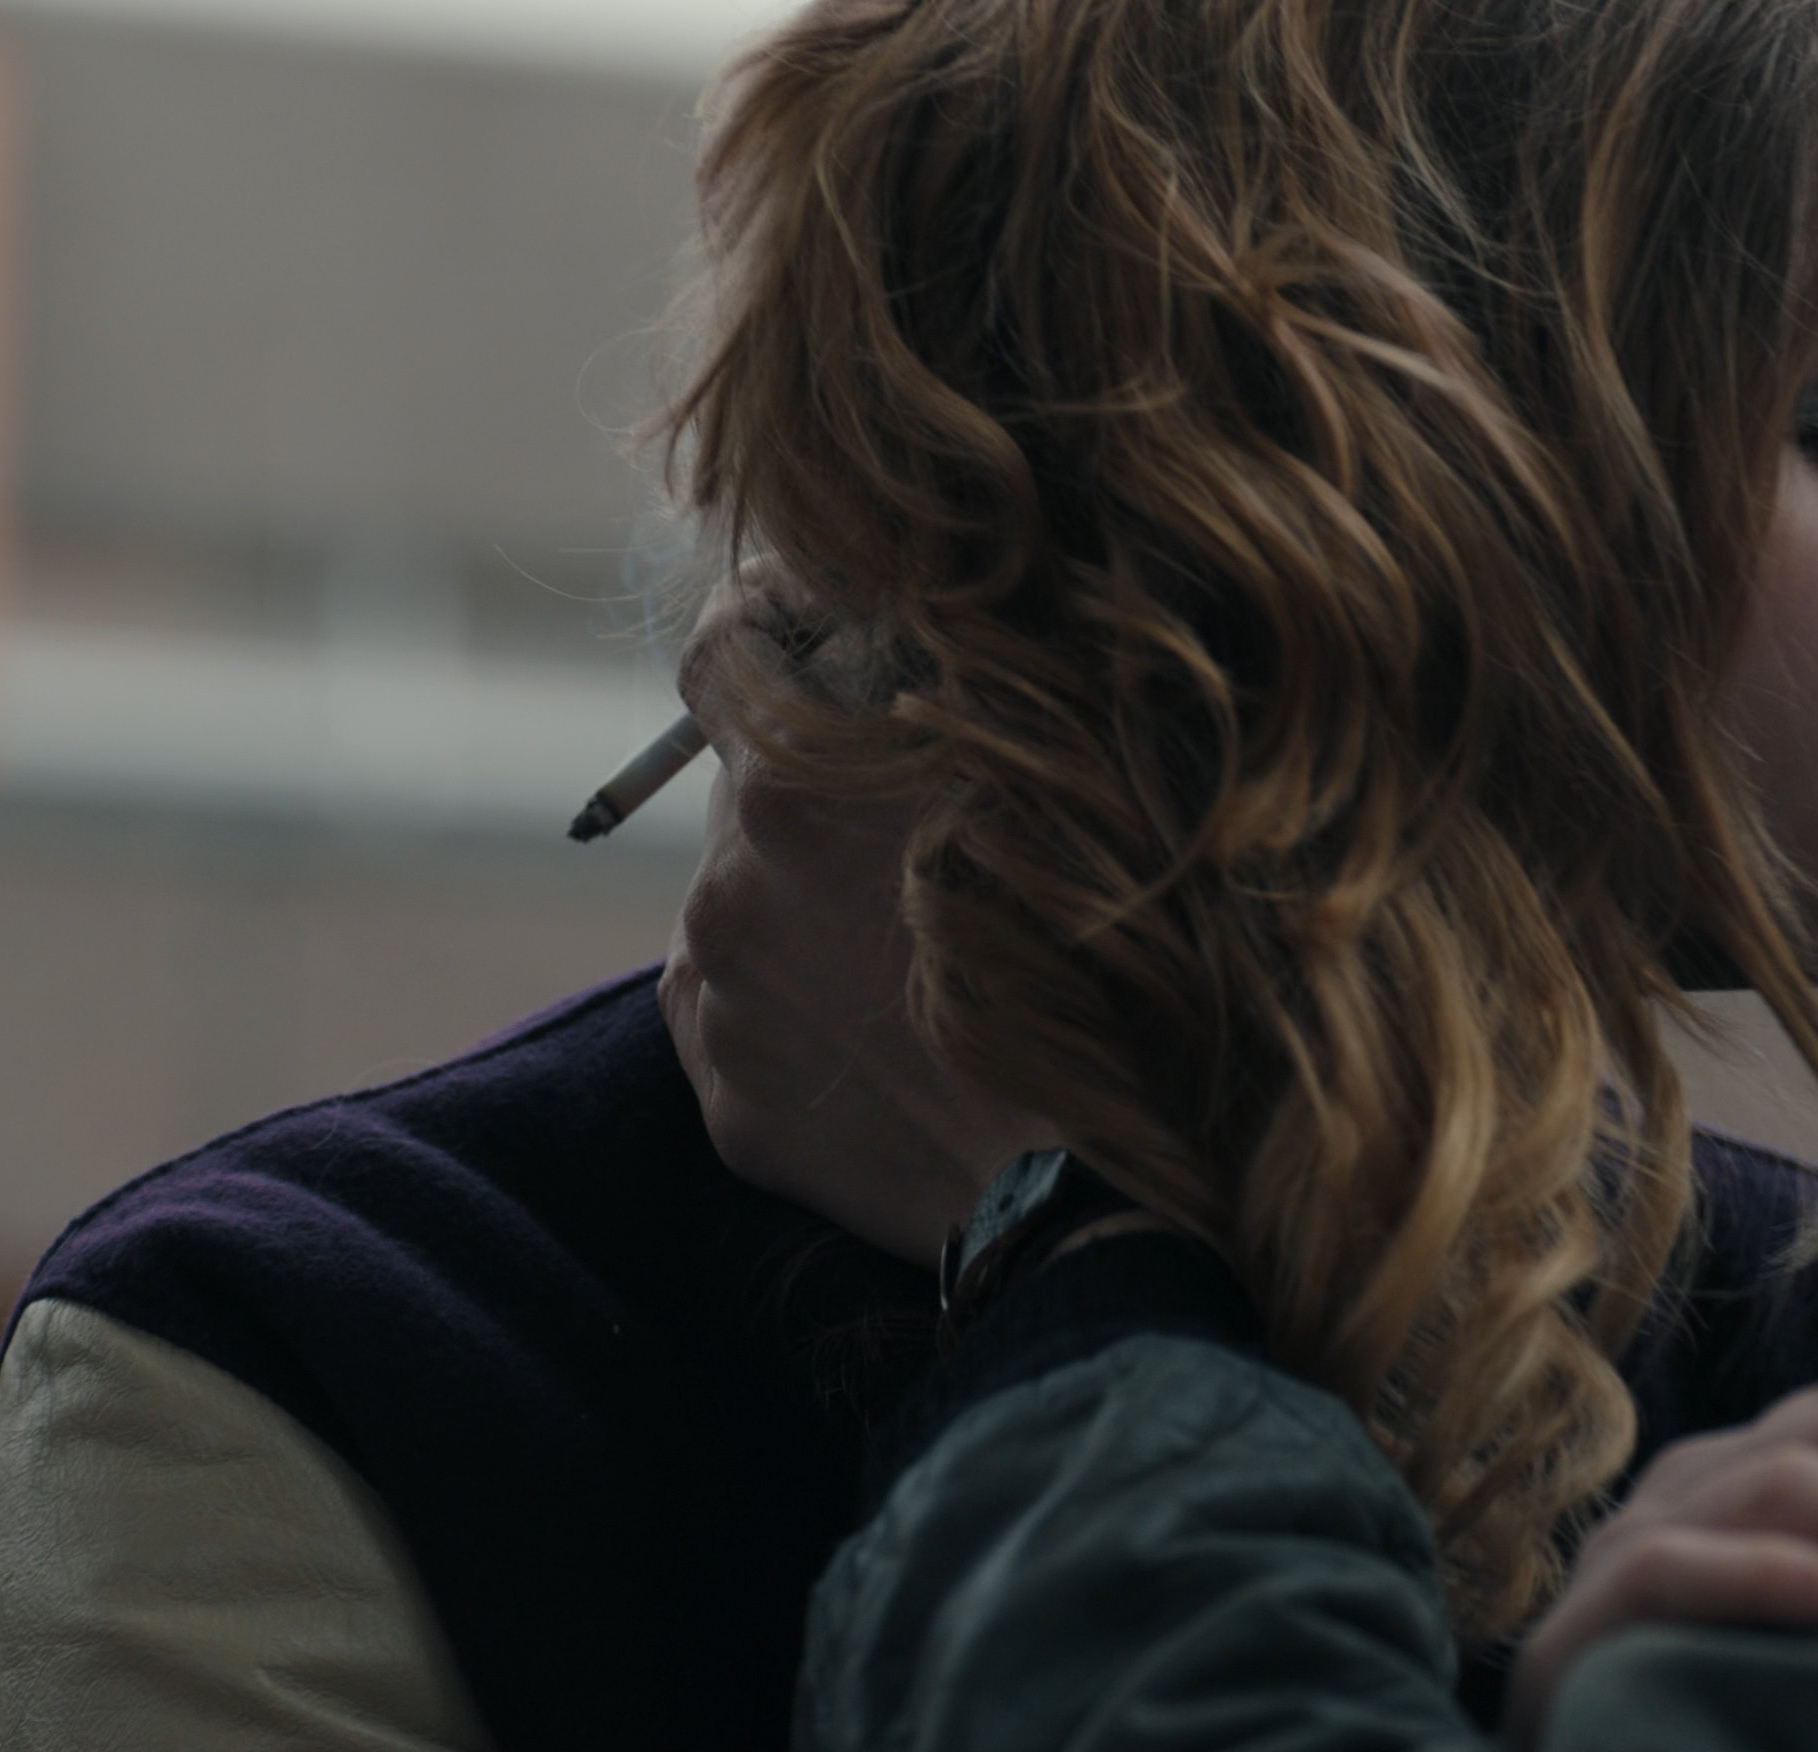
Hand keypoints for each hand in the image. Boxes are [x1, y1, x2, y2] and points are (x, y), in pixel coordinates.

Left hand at [661, 579, 1059, 1261]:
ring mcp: (722, 1002)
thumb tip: (905, 625)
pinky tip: (894, 1035)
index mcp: (798, 789)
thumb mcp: (1050, 787)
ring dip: (814, 906)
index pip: (718, 652)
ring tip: (925, 959)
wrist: (1086, 1192)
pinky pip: (744, 1014)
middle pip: (749, 794)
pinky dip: (802, 1006)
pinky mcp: (732, 1104)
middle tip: (926, 843)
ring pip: (748, 906)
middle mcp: (728, 887)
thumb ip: (954, 694)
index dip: (760, 629)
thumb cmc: (1099, 971)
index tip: (801, 636)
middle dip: (820, 798)